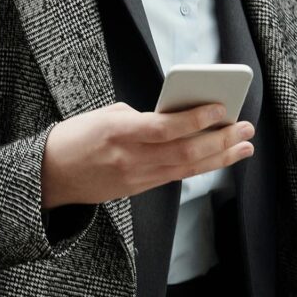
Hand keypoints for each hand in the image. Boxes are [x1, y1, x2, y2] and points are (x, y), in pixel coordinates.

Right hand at [42, 101, 254, 208]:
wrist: (51, 175)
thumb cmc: (76, 137)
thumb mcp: (105, 115)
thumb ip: (142, 117)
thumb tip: (177, 118)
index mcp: (118, 132)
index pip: (164, 128)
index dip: (195, 119)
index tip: (220, 107)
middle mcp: (130, 158)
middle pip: (184, 152)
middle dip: (220, 140)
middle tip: (245, 127)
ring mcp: (136, 178)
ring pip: (187, 169)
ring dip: (220, 157)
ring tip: (244, 146)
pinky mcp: (139, 189)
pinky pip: (176, 177)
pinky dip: (201, 167)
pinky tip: (219, 158)